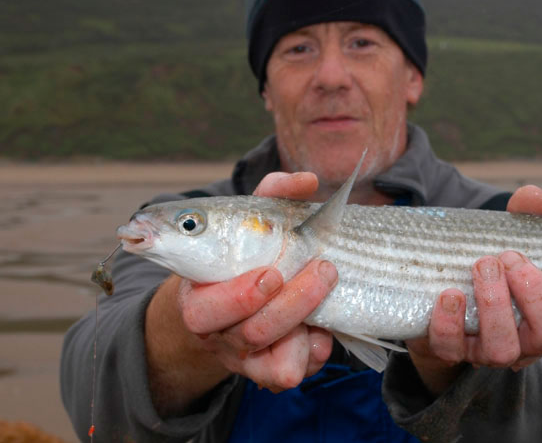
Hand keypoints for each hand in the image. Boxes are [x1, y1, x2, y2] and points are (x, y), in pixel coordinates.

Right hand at [145, 171, 336, 415]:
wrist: (234, 294)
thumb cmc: (244, 251)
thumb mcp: (251, 218)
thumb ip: (274, 193)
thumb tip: (306, 180)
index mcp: (199, 297)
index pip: (206, 311)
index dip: (240, 296)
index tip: (273, 272)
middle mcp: (219, 333)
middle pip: (250, 333)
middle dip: (292, 304)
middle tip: (324, 270)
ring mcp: (245, 356)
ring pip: (274, 363)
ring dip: (306, 330)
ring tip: (328, 297)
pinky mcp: (269, 370)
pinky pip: (293, 375)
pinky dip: (314, 355)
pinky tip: (324, 329)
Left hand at [406, 185, 541, 394]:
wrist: (442, 295)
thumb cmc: (495, 268)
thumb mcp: (514, 239)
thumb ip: (528, 218)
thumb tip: (534, 196)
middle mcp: (529, 343)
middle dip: (535, 292)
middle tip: (511, 257)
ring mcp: (491, 351)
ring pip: (504, 348)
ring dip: (494, 302)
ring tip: (483, 264)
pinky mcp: (452, 352)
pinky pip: (452, 348)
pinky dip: (450, 322)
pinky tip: (450, 294)